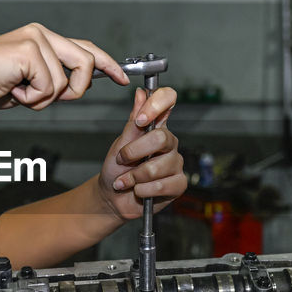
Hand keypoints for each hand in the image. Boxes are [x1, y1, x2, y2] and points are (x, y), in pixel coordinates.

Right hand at [0, 23, 128, 109]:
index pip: (85, 48)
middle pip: (86, 62)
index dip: (107, 64)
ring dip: (45, 99)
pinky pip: (50, 86)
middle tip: (56, 98)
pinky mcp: (30, 49)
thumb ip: (54, 79)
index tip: (121, 78)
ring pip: (66, 81)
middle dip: (77, 88)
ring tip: (21, 93)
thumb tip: (77, 86)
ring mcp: (36, 39)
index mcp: (43, 38)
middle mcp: (42, 33)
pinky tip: (14, 90)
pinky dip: (33, 99)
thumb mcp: (30, 83)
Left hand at [97, 86, 186, 219]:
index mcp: (157, 127)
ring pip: (158, 166)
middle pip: (161, 138)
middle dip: (134, 152)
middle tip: (122, 161)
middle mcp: (169, 143)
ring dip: (134, 177)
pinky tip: (138, 191)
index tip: (140, 120)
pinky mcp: (178, 184)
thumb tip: (140, 93)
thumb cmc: (116, 169)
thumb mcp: (120, 144)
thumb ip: (133, 121)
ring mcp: (175, 163)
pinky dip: (143, 190)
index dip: (157, 104)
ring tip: (126, 181)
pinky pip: (162, 185)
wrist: (113, 198)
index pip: (168, 101)